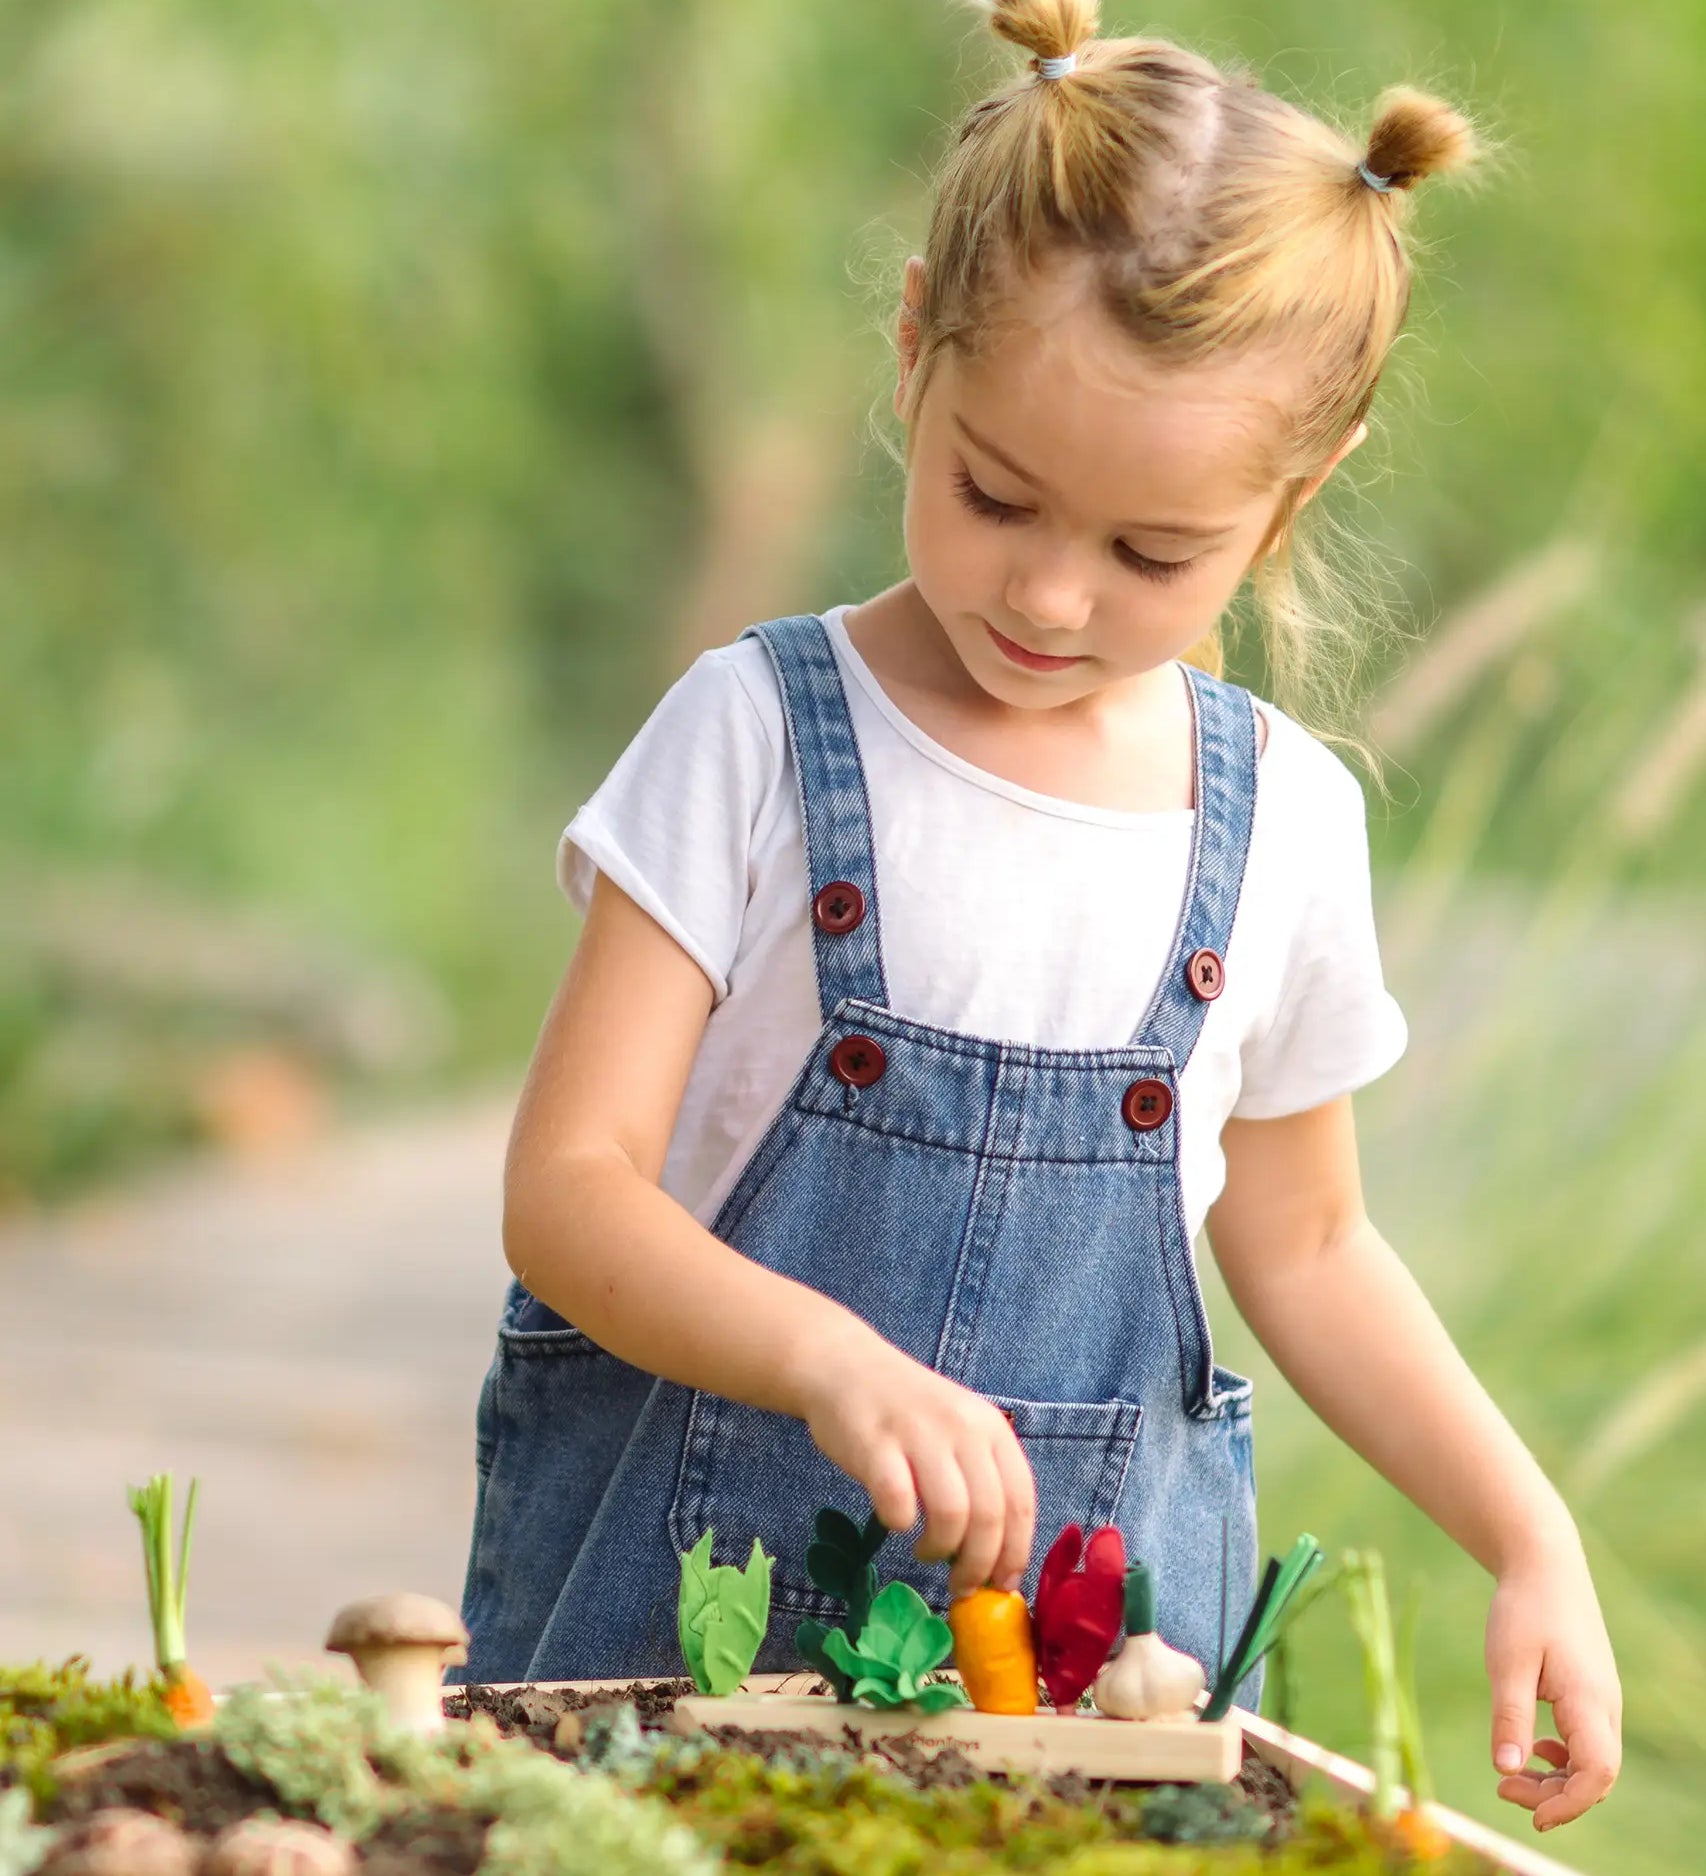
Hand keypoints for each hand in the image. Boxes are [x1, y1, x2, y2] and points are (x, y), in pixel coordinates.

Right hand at [792, 1331, 1036, 1597]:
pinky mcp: (875, 1444)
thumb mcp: (959, 1431)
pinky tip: (896, 1521)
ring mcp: (919, 1433)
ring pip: (952, 1514)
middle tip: (960, 1585)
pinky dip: (900, 1524)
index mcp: (991, 1427)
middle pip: (989, 1515)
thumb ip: (982, 1480)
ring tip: (926, 1552)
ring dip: (941, 1549)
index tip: (1002, 1585)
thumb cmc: (908, 1412)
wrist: (846, 1368)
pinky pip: (898, 1503)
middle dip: (979, 1565)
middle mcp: (962, 1427)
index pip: (1021, 1501)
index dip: (1016, 1552)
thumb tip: (999, 1559)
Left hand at [1485, 1547, 1621, 1829]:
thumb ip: (1509, 1717)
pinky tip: (1532, 1749)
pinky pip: (1586, 1743)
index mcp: (1589, 1700)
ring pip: (1591, 1762)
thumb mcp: (1507, 1661)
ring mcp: (1601, 1701)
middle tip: (1503, 1789)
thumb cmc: (1524, 1609)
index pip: (1598, 1772)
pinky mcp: (1590, 1695)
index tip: (1531, 1814)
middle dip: (1555, 1796)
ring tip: (1511, 1777)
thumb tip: (1506, 1772)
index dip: (1570, 1803)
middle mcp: (1604, 1707)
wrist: (1545, 1566)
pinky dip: (1561, 1759)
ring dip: (1557, 1780)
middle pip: (1597, 1776)